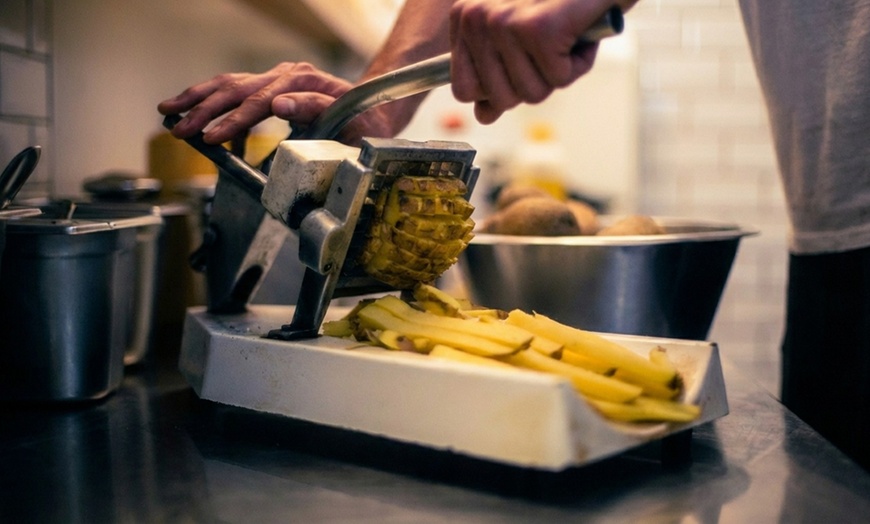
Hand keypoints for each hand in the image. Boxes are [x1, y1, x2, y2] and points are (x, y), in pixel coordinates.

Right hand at [157, 61, 394, 145]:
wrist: (375, 106)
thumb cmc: (365, 120)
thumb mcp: (350, 119)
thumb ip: (315, 109)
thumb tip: (277, 106)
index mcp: (303, 82)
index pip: (259, 102)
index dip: (233, 120)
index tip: (211, 137)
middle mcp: (286, 75)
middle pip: (236, 89)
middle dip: (203, 111)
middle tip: (179, 130)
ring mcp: (277, 78)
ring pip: (229, 84)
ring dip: (197, 98)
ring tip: (168, 111)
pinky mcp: (270, 86)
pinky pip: (235, 90)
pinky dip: (210, 100)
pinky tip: (190, 111)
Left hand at [449, 0, 615, 123]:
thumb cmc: (558, 5)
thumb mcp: (517, 44)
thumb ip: (497, 79)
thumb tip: (484, 116)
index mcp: (464, 19)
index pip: (464, 90)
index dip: (496, 92)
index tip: (517, 65)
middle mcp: (477, 19)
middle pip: (501, 99)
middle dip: (534, 82)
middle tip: (548, 48)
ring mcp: (505, 23)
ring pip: (532, 92)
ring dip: (559, 72)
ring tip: (564, 37)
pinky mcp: (539, 29)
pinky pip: (560, 79)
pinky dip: (580, 62)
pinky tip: (579, 32)